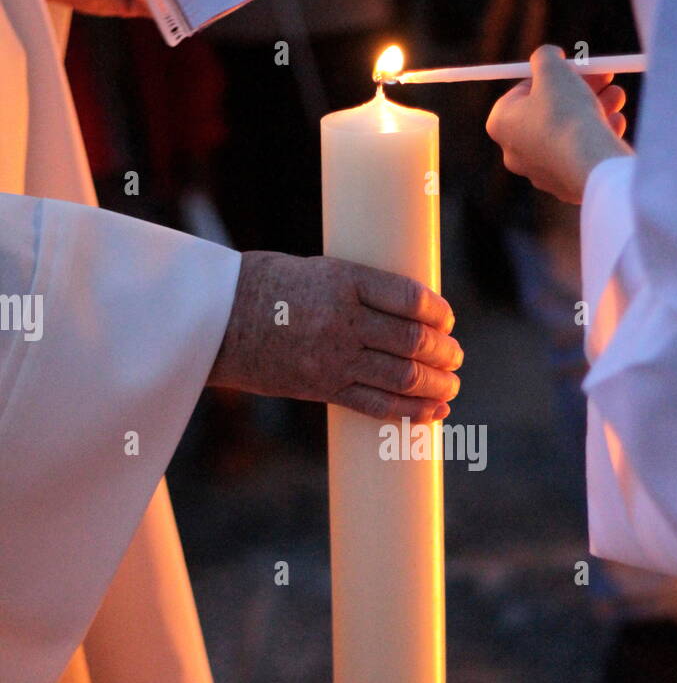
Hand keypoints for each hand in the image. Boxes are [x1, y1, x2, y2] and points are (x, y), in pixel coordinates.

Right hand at [209, 251, 462, 422]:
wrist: (214, 319)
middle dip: (445, 353)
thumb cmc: (266, 286)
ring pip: (403, 376)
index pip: (411, 299)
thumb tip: (407, 311)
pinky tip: (432, 411)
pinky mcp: (322, 387)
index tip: (448, 320)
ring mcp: (333, 358)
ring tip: (450, 385)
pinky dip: (411, 411)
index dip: (439, 313)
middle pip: (414, 342)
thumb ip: (359, 289)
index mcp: (344, 281)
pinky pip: (377, 405)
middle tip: (455, 357)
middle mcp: (343, 320)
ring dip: (436, 384)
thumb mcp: (317, 270)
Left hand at [486, 45, 630, 203]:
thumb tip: (546, 55)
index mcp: (501, 123)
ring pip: (568, 131)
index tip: (574, 64)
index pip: (523, 90)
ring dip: (596, 108)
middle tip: (604, 74)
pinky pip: (579, 154)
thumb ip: (545, 56)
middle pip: (548, 110)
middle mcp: (514, 151)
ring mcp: (539, 171)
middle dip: (580, 88)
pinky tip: (617, 124)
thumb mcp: (553, 68)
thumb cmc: (565, 113)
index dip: (552, 74)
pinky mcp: (564, 185)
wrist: (589, 164)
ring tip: (618, 96)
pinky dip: (596, 136)